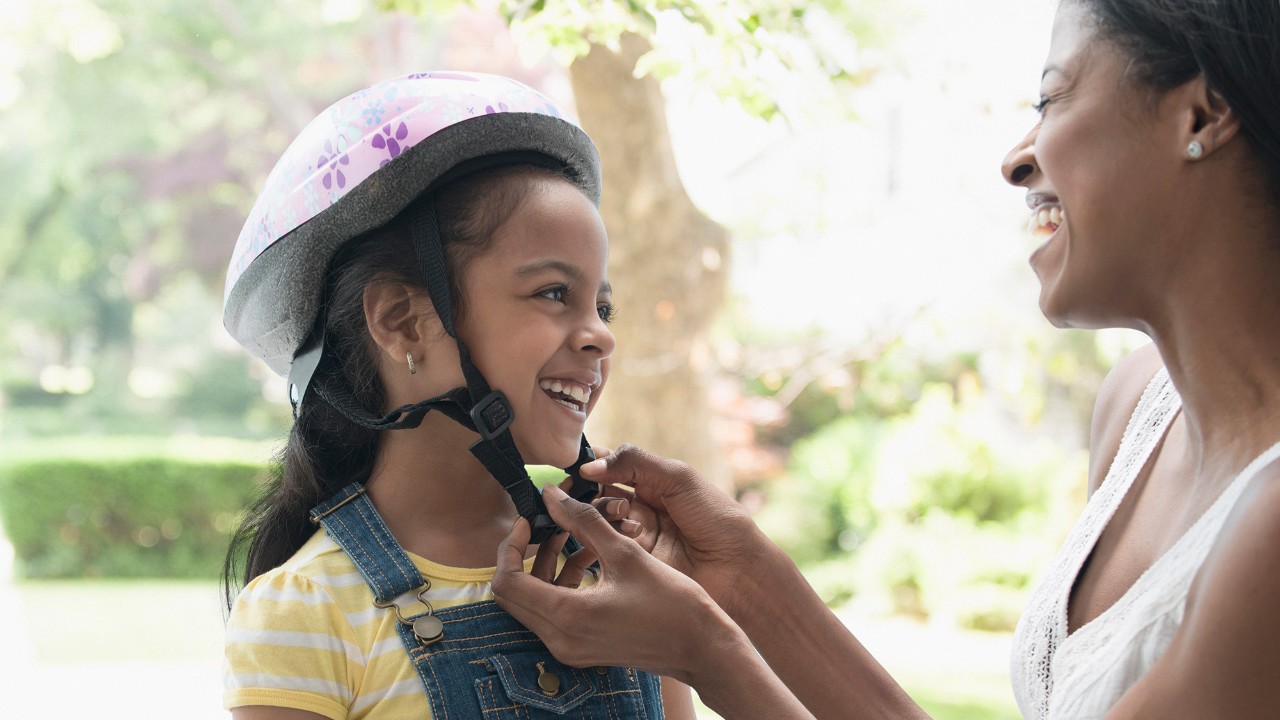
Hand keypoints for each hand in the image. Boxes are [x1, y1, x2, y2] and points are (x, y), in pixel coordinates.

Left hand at [493, 483, 737, 681]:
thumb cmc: (671, 602)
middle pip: (513, 594)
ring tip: (569, 532)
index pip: (507, 581)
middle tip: (543, 523)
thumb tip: (550, 495)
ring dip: (544, 565)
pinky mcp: (581, 647)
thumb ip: (583, 521)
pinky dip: (560, 582)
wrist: (701, 646)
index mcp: (566, 616)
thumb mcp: (625, 553)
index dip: (509, 546)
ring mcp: (569, 647)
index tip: (527, 520)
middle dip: (522, 554)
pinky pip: (554, 611)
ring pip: (533, 601)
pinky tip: (586, 554)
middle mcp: (560, 638)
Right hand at [578, 444, 768, 616]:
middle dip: (588, 490)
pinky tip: (622, 534)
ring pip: (597, 518)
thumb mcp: (678, 478)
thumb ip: (634, 463)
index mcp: (654, 482)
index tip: (579, 466)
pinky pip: (604, 544)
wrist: (737, 569)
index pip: (611, 466)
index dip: (592, 464)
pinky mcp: (631, 562)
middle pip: (597, 492)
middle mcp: (640, 507)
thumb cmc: (716, 518)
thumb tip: (588, 466)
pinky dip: (605, 535)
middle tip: (583, 491)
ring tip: (624, 515)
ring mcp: (634, 535)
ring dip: (602, 512)